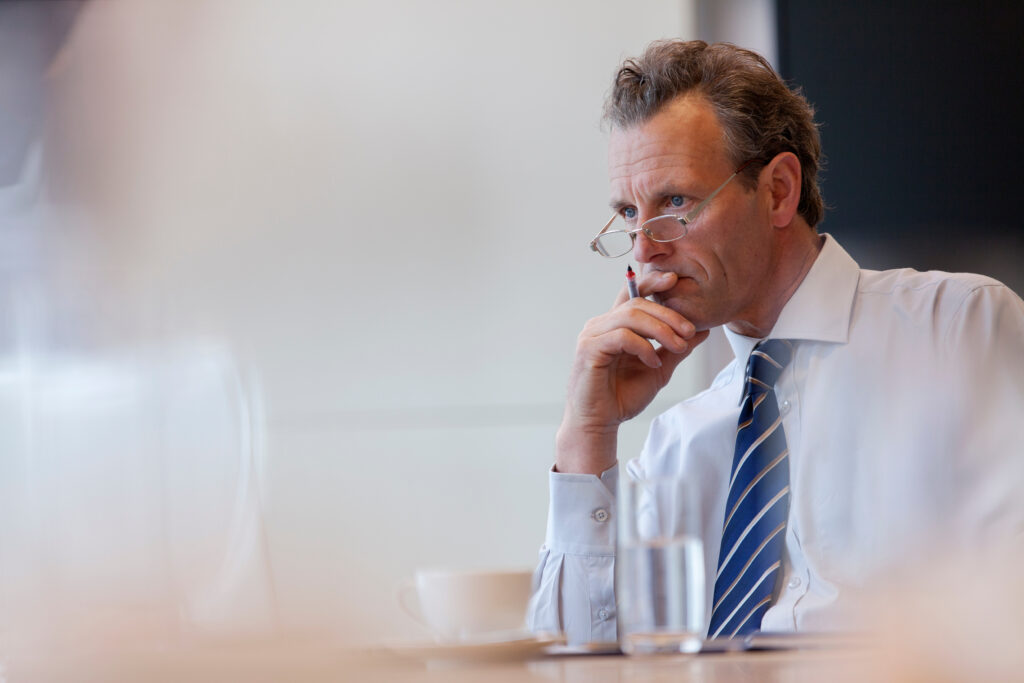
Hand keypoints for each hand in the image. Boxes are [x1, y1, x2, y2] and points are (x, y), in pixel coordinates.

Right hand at [555, 270, 709, 473]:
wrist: (599, 424)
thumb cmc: (622, 397)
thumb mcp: (658, 369)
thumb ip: (676, 349)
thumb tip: (701, 332)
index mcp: (614, 325)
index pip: (633, 293)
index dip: (652, 282)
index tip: (675, 280)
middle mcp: (601, 324)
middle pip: (638, 302)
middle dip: (668, 314)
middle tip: (690, 330)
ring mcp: (592, 335)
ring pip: (631, 316)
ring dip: (661, 330)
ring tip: (678, 347)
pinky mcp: (589, 349)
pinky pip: (622, 336)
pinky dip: (643, 347)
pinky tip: (653, 362)